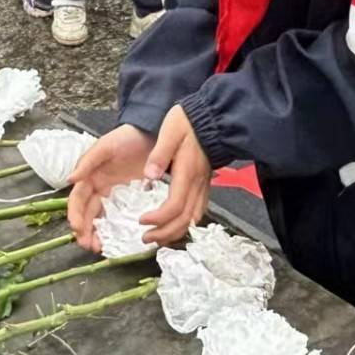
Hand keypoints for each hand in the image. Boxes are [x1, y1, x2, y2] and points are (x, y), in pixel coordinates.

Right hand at [67, 125, 155, 252]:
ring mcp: (115, 195)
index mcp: (90, 177)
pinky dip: (117, 229)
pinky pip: (120, 216)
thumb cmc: (126, 138)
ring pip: (102, 218)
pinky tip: (119, 239)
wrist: (151, 133)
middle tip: (90, 246)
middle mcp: (100, 188)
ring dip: (99, 234)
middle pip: (88, 214)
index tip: (78, 229)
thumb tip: (70, 180)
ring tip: (101, 248)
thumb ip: (87, 162)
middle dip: (86, 231)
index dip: (75, 215)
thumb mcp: (105, 147)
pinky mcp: (131, 198)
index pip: (78, 200)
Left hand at [135, 105, 213, 247]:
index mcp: (187, 173)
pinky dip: (185, 223)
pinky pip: (198, 210)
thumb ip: (159, 155)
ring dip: (175, 232)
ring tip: (157, 236)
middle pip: (184, 220)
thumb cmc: (189, 123)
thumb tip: (149, 175)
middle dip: (164, 233)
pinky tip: (175, 224)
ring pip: (193, 219)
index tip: (141, 220)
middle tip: (145, 237)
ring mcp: (203, 186)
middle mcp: (197, 184)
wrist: (213, 117)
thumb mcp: (170, 132)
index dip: (158, 219)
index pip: (174, 207)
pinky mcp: (205, 184)